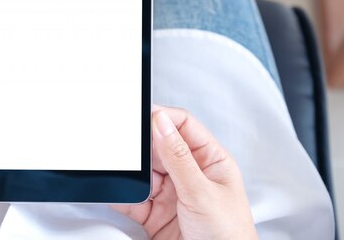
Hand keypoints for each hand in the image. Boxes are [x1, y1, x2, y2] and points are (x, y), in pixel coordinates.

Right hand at [113, 106, 257, 239]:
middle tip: (123, 143)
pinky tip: (114, 189)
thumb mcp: (202, 193)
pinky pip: (134, 198)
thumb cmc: (229, 237)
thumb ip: (179, 157)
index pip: (184, 126)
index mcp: (210, 161)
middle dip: (140, 147)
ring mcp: (172, 194)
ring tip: (117, 167)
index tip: (140, 115)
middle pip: (159, 147)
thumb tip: (161, 122)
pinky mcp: (156, 214)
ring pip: (143, 172)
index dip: (162, 117)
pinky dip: (121, 194)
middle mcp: (190, 174)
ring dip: (130, 172)